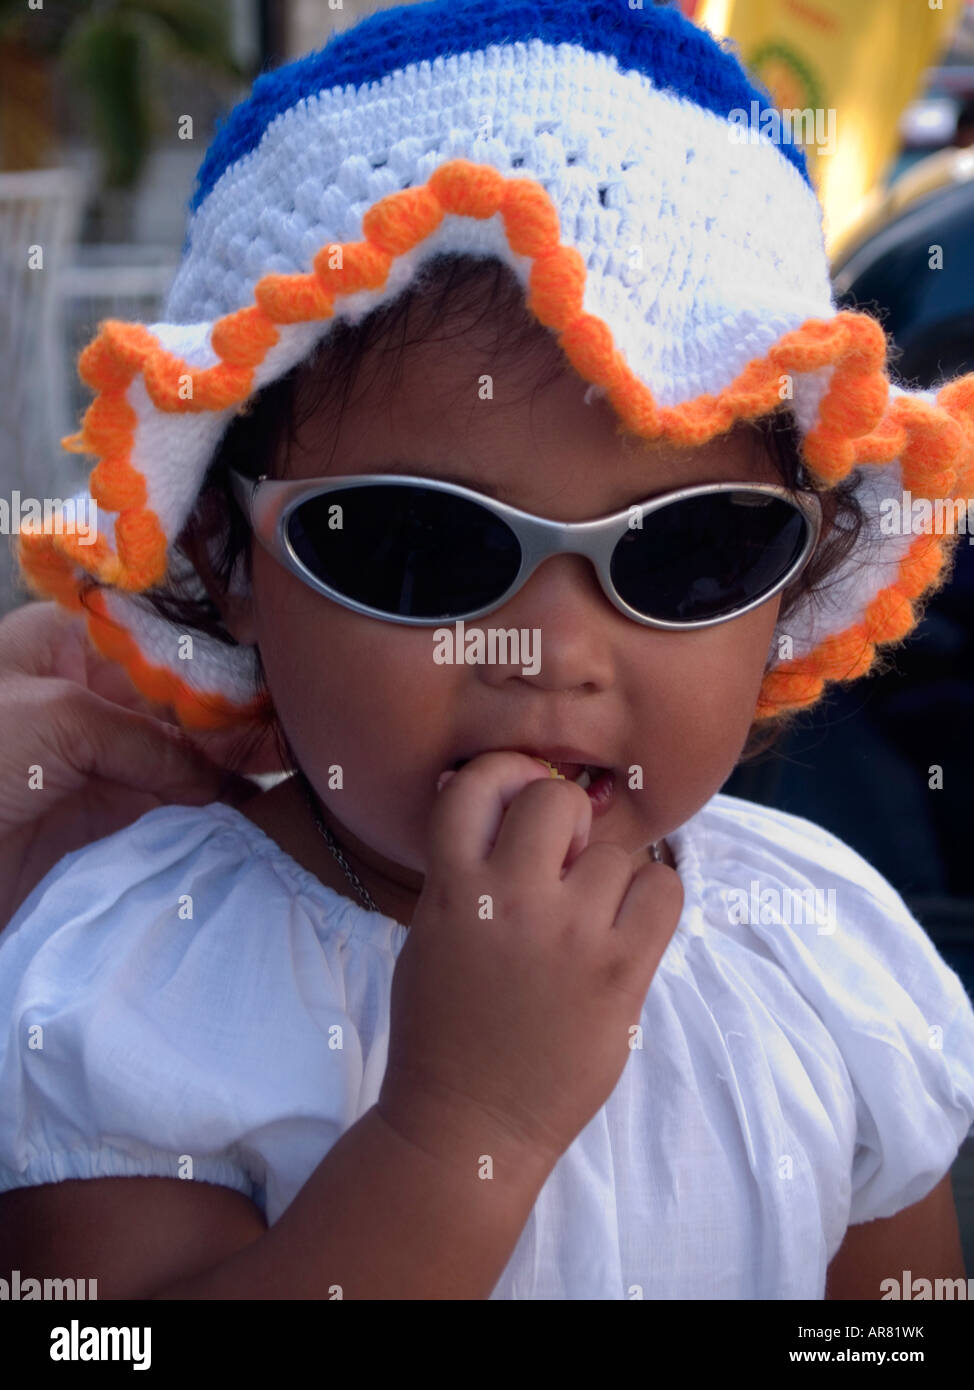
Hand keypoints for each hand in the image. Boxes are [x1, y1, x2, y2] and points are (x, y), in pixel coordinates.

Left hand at [0, 600, 283, 926]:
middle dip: (240, 710)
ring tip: (301, 763)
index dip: (219, 654)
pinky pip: (176, 807)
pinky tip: (261, 804)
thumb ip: (147, 740)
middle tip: (305, 727)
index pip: (160, 638)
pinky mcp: (107, 821)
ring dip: (239, 760)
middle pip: (183, 697)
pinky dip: (218, 808)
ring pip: (188, 754)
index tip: (279, 671)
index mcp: (63, 644)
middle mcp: (89, 697)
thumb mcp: (53, 720)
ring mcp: (100, 762)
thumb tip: (224, 776)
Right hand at [378, 750, 682, 1167]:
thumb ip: (464, 870)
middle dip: (563, 820)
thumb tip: (507, 801)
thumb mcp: (431, 933)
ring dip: (608, 878)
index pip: (474, 782)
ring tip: (588, 921)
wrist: (468, 1122)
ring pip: (616, 853)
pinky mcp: (620, 973)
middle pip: (556, 797)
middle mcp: (509, 900)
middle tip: (561, 862)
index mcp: (450, 889)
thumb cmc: (444, 1028)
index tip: (517, 802)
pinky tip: (627, 930)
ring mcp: (569, 936)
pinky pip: (663, 889)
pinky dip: (651, 900)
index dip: (503, 776)